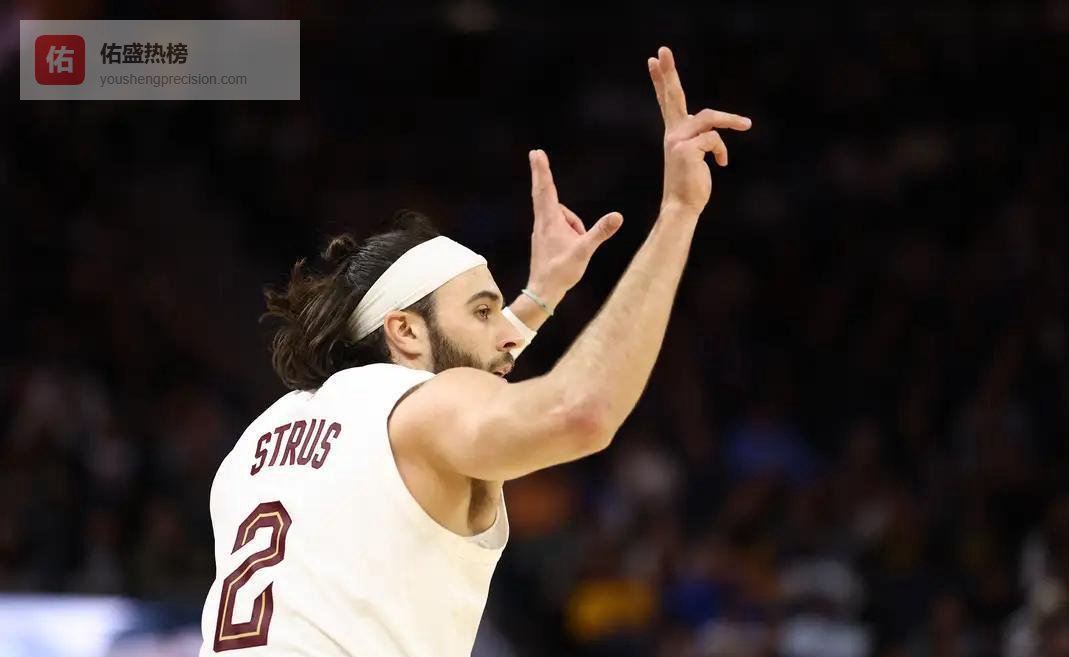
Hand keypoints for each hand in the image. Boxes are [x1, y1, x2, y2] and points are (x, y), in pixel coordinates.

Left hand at [525, 149, 622, 304]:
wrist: (543, 291)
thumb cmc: (561, 271)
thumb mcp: (584, 251)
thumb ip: (600, 232)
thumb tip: (618, 216)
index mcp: (550, 221)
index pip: (546, 190)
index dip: (542, 170)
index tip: (536, 153)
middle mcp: (542, 222)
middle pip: (543, 193)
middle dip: (541, 173)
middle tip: (535, 154)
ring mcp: (542, 231)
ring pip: (560, 216)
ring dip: (572, 224)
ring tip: (577, 246)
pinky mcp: (543, 239)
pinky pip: (557, 225)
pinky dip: (568, 229)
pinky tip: (572, 247)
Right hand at [647, 46, 751, 214]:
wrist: (682, 206)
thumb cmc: (691, 184)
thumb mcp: (695, 156)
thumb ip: (700, 139)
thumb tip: (714, 132)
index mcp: (674, 132)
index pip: (667, 101)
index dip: (661, 80)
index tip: (654, 60)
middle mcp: (673, 133)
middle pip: (673, 96)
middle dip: (669, 72)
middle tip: (662, 50)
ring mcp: (677, 140)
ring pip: (710, 118)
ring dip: (731, 120)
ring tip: (746, 124)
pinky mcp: (687, 149)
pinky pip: (715, 139)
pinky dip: (722, 151)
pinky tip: (721, 164)